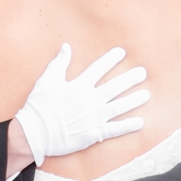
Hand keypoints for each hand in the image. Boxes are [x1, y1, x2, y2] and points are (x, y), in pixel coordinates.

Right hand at [14, 45, 150, 165]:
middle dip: (130, 79)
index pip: (98, 69)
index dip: (110, 59)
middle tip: (143, 73)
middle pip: (114, 87)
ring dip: (133, 100)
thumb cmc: (39, 106)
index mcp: (78, 86)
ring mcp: (94, 117)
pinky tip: (140, 122)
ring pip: (119, 106)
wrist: (35, 132)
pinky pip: (115, 129)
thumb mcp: (46, 80)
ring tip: (146, 95)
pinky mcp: (94, 133)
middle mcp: (90, 100)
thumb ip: (59, 63)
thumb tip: (66, 47)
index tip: (122, 52)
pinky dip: (128, 126)